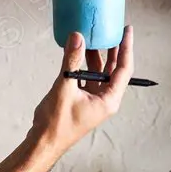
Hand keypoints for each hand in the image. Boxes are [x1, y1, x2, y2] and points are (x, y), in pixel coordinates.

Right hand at [31, 26, 133, 153]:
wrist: (44, 142)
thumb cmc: (56, 122)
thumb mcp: (64, 87)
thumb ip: (71, 61)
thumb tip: (77, 37)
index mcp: (108, 99)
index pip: (124, 69)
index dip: (126, 48)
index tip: (127, 30)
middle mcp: (104, 99)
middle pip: (113, 69)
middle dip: (112, 49)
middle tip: (110, 29)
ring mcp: (93, 100)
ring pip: (98, 73)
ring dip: (95, 56)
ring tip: (92, 36)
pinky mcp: (81, 100)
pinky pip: (86, 78)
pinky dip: (82, 65)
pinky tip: (76, 53)